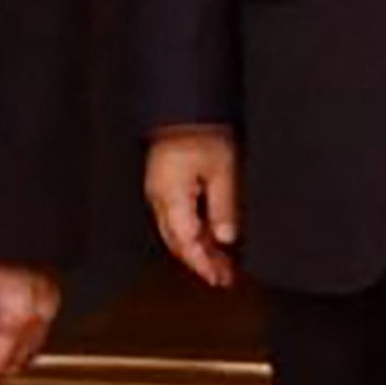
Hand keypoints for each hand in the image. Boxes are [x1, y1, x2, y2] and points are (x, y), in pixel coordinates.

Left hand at [0, 263, 59, 384]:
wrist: (21, 221)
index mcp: (19, 315)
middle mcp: (40, 316)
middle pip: (15, 362)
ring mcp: (50, 308)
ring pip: (28, 351)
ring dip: (5, 357)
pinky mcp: (52, 299)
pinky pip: (37, 333)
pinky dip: (18, 341)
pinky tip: (1, 336)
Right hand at [145, 128, 243, 288]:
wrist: (185, 106)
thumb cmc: (201, 130)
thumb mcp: (223, 170)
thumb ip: (224, 208)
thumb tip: (226, 238)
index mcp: (170, 197)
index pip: (186, 242)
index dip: (203, 264)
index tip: (220, 278)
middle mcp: (159, 197)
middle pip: (178, 242)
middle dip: (201, 262)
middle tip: (223, 276)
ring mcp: (159, 190)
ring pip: (177, 231)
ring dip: (198, 248)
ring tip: (221, 261)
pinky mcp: (164, 183)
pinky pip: (177, 216)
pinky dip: (194, 230)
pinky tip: (209, 235)